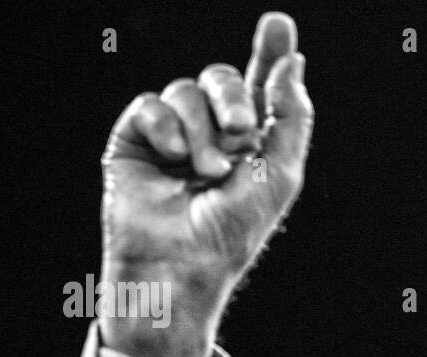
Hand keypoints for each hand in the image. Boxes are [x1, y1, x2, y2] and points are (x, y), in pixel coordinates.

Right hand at [98, 12, 312, 356]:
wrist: (181, 262)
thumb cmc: (233, 230)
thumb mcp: (279, 173)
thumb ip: (290, 115)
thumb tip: (293, 60)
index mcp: (249, 144)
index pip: (258, 87)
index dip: (268, 54)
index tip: (278, 23)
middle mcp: (210, 134)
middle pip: (221, 79)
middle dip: (233, 99)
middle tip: (240, 132)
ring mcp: (170, 136)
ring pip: (186, 91)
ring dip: (202, 130)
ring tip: (206, 173)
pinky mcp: (134, 141)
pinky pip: (150, 105)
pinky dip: (166, 129)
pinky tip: (173, 161)